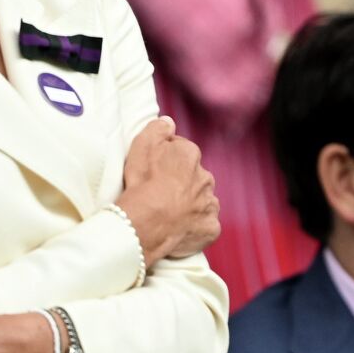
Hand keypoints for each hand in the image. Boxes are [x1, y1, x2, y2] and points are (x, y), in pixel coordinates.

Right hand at [116, 117, 219, 264]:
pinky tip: (178, 230)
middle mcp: (206, 177)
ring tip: (168, 215)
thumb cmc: (142, 183)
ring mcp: (210, 204)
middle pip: (194, 178)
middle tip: (161, 195)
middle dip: (182, 184)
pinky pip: (205, 226)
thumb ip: (157, 128)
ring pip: (202, 201)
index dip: (166, 162)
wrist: (145, 222)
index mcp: (190, 155)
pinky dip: (195, 228)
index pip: (182, 153)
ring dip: (190, 205)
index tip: (154, 172)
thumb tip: (169, 122)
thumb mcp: (142, 145)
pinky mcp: (211, 227)